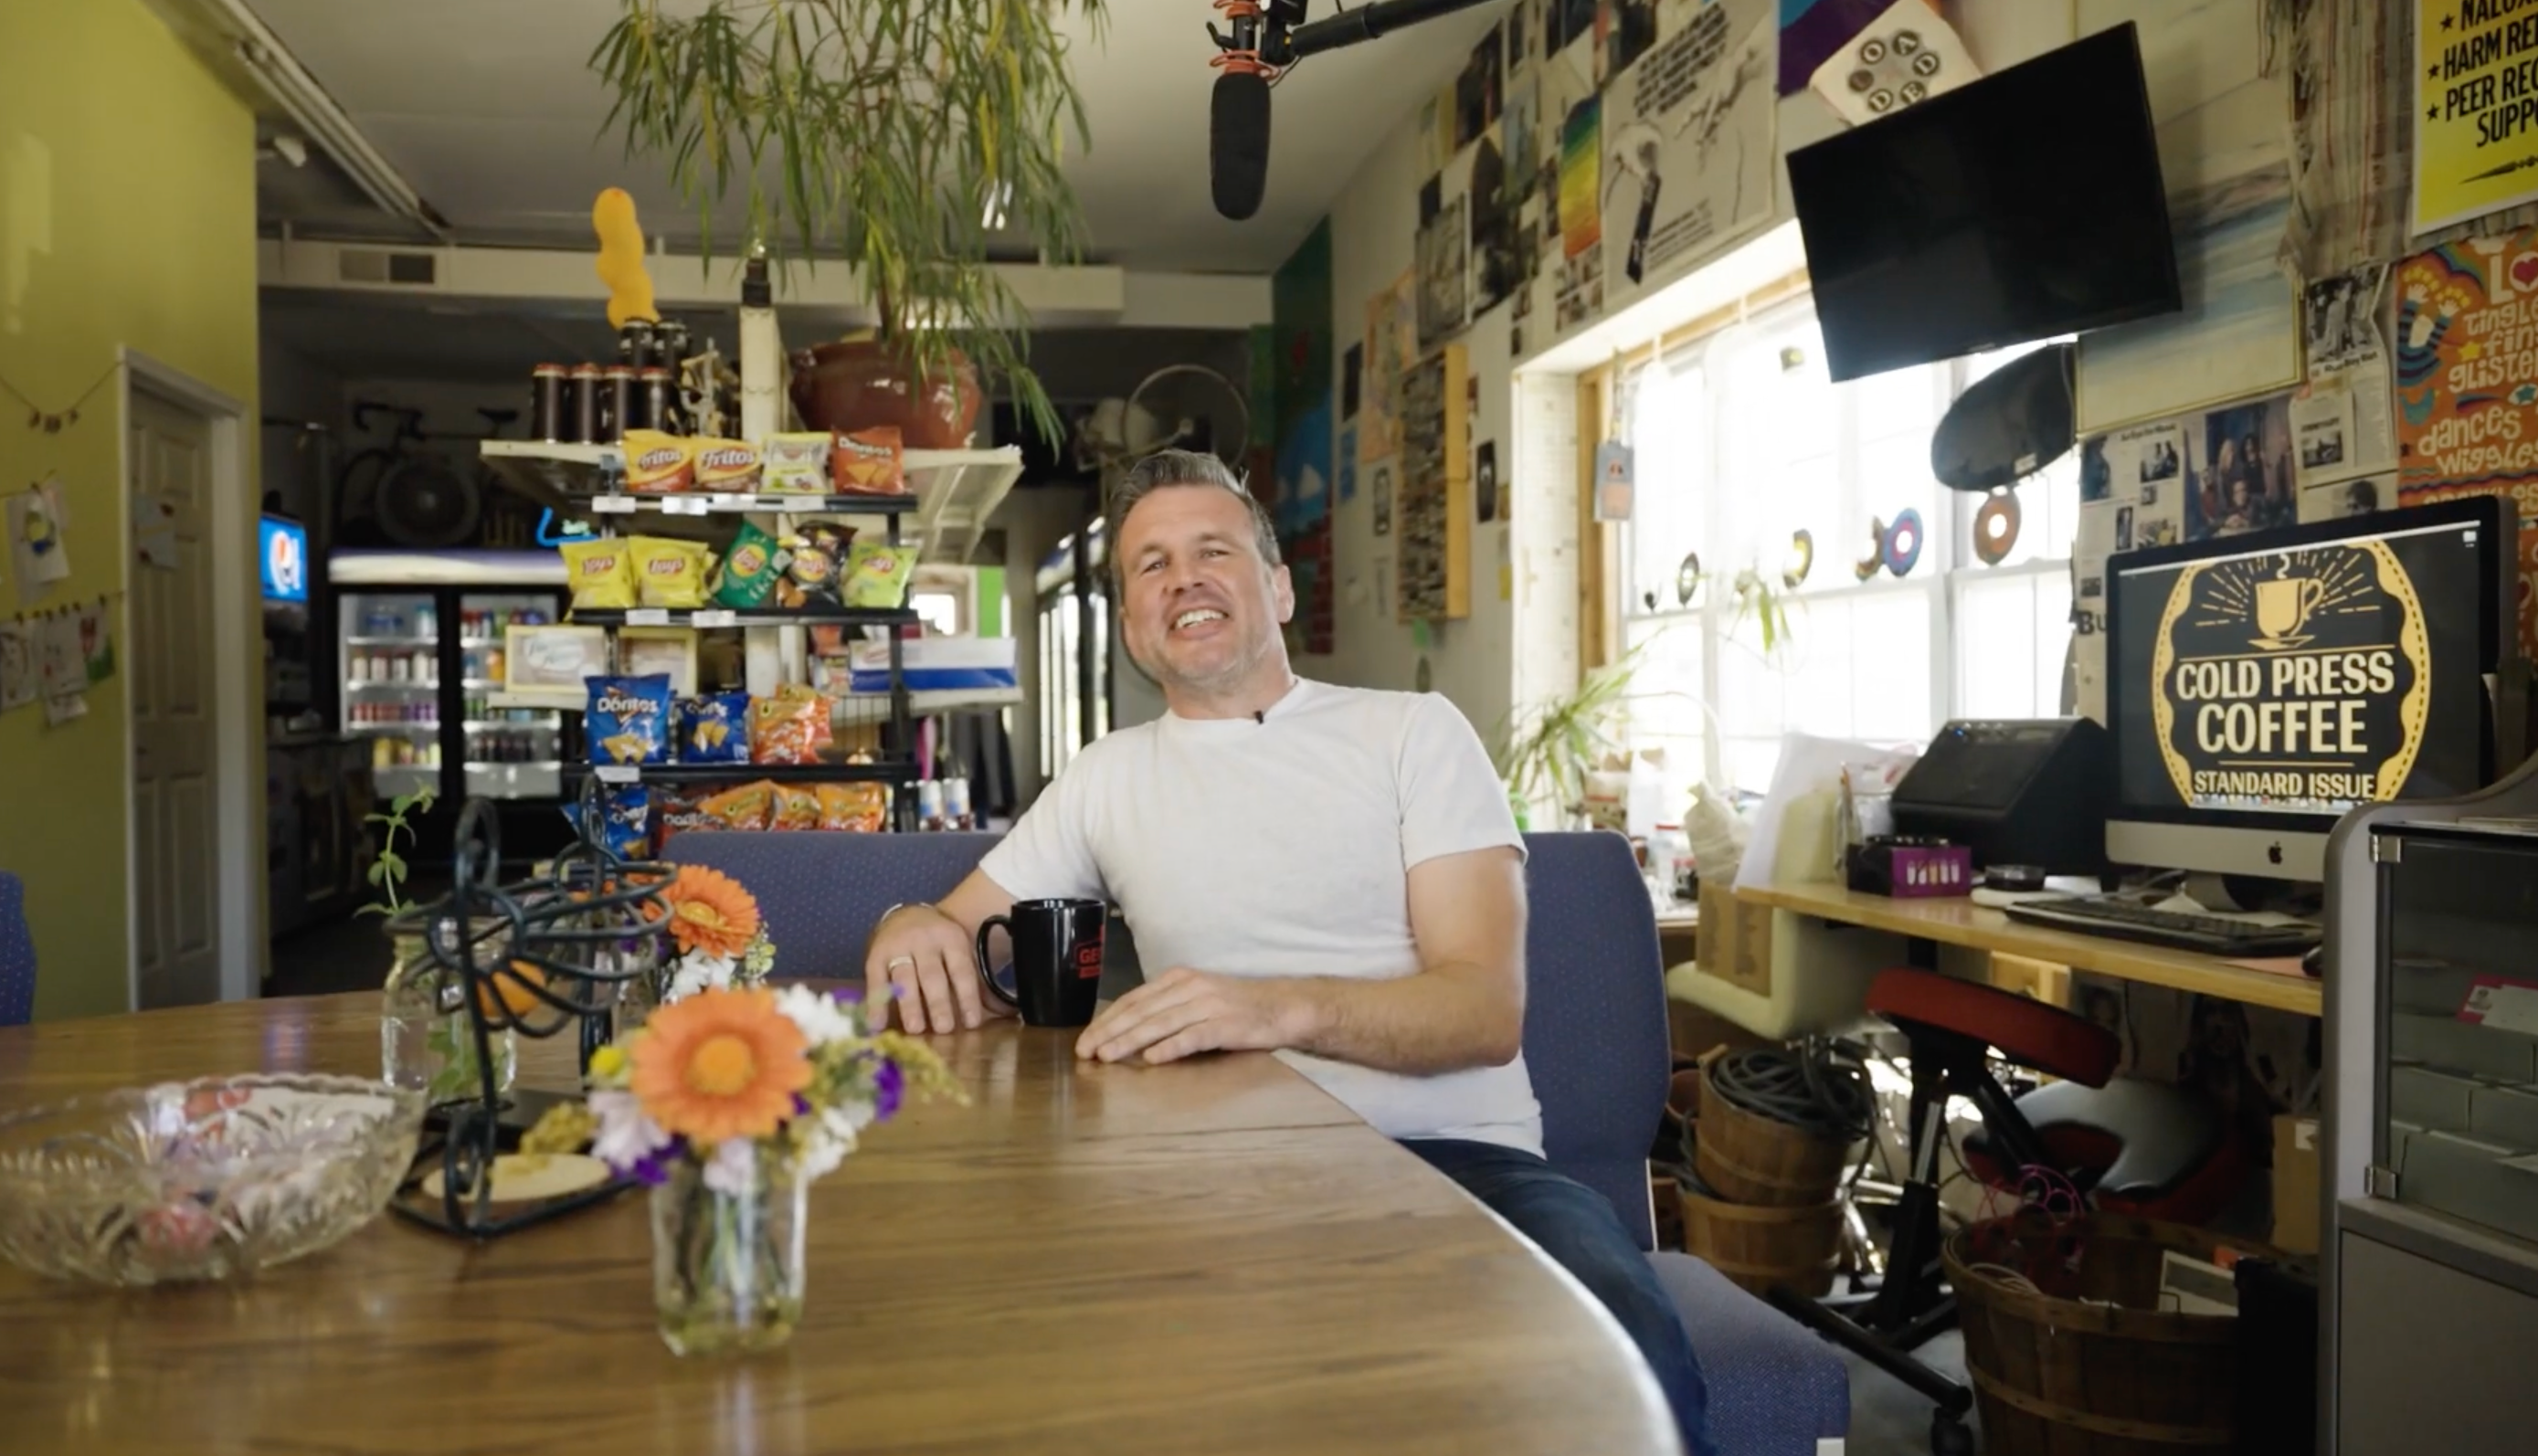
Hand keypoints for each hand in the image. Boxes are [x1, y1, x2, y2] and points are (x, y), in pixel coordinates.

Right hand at [866, 904, 999, 1034]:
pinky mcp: (876, 955)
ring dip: (910, 1004)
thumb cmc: (940, 944)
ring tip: (916, 1029)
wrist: (907, 914)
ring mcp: (899, 947)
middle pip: (933, 975)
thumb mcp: (960, 951)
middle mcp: (924, 941)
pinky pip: (876, 980)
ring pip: (905, 977)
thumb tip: (1007, 1012)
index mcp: (951, 939)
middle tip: (944, 1028)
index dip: (967, 996)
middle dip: (938, 1002)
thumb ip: (978, 981)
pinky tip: (877, 1024)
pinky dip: (876, 1003)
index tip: (972, 1022)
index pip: (961, 970)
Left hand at [1074, 968, 1301, 1065]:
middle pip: (1140, 1012)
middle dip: (1109, 1033)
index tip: (1084, 1040)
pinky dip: (1171, 1047)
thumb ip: (1165, 1008)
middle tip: (1085, 1052)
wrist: (1281, 1006)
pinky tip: (1152, 1059)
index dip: (1106, 1021)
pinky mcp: (1225, 1025)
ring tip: (1107, 1056)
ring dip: (1130, 1041)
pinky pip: (1193, 1037)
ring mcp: (1208, 1005)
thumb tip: (1127, 1030)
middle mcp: (1189, 988)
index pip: (1132, 1000)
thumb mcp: (1196, 997)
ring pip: (1160, 1024)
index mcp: (1177, 979)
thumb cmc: (1234, 1006)